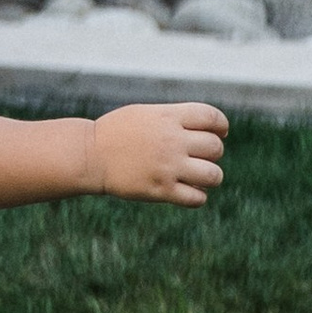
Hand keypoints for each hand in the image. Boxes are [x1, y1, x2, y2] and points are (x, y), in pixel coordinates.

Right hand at [88, 101, 227, 201]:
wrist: (90, 155)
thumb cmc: (117, 132)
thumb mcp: (146, 113)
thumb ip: (175, 118)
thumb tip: (208, 128)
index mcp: (168, 117)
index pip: (212, 117)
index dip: (221, 126)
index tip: (219, 133)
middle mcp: (172, 141)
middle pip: (215, 147)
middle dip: (213, 152)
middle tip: (200, 156)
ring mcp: (168, 166)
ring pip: (213, 175)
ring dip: (211, 176)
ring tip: (200, 176)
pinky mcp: (161, 190)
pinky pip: (196, 198)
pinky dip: (198, 196)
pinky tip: (189, 192)